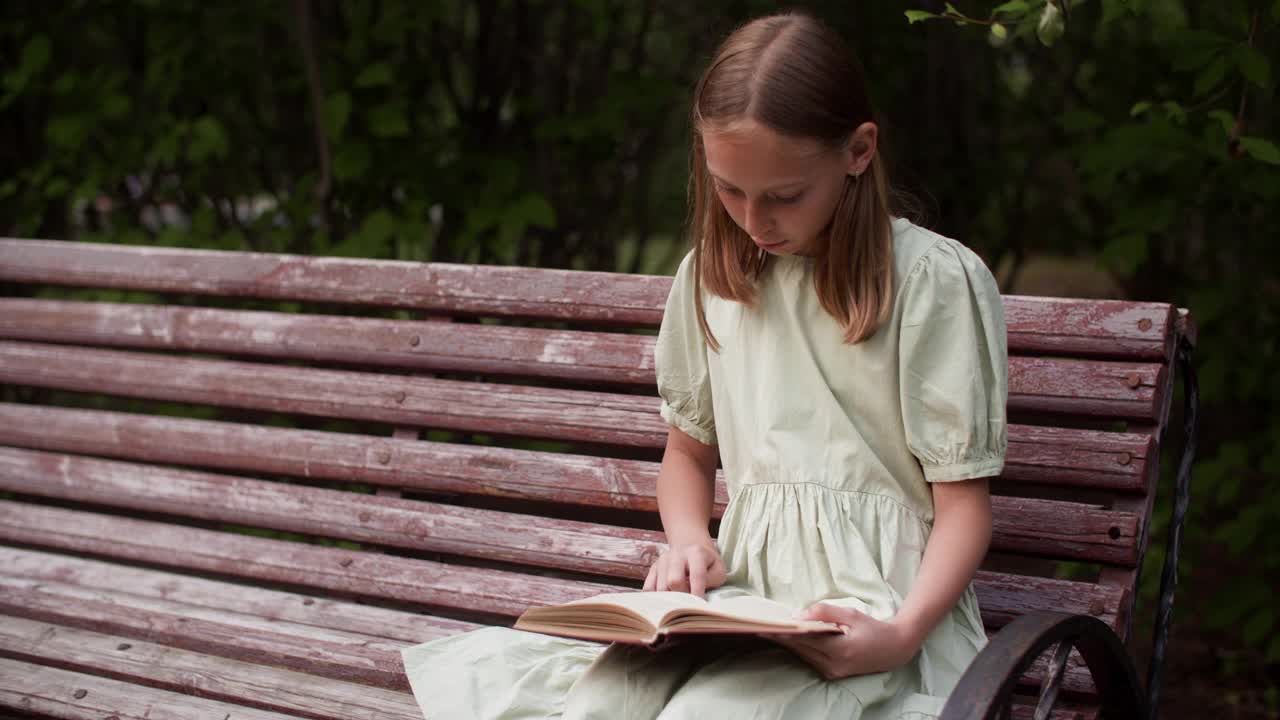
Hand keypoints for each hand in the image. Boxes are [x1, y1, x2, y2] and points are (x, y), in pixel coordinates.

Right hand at [642, 540, 725, 597]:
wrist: (691, 549)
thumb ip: (711, 581)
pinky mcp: (653, 568)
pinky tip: (666, 601)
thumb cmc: (707, 564)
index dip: (698, 593)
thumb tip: (697, 594)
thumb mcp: (718, 570)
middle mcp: (676, 554)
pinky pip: (648, 588)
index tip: (699, 606)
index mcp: (695, 553)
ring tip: (679, 601)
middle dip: (682, 596)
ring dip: (670, 599)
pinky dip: (655, 599)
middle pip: (674, 581)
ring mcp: (662, 560)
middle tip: (689, 603)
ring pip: (660, 588)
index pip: (696, 575)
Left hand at [763, 604, 921, 679]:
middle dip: (779, 637)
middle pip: (799, 649)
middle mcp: (833, 665)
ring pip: (802, 655)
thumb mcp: (851, 614)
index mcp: (840, 649)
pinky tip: (786, 639)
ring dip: (786, 643)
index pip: (804, 640)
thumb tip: (798, 614)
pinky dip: (798, 648)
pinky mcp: (832, 674)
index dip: (783, 632)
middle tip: (759, 626)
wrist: (894, 649)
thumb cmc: (872, 628)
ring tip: (768, 630)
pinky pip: (809, 659)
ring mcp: (832, 672)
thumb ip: (825, 612)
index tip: (765, 625)